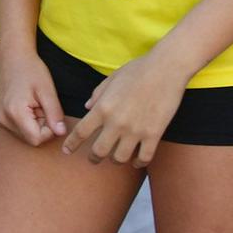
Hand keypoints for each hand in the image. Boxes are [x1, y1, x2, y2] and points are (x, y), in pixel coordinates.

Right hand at [0, 51, 67, 146]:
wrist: (12, 55)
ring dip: (34, 123)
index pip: (37, 139)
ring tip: (33, 103)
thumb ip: (55, 114)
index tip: (50, 112)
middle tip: (41, 105)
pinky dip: (26, 120)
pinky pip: (18, 128)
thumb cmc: (30, 69)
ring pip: (25, 134)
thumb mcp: (47, 90)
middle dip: (41, 125)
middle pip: (30, 138)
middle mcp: (3, 119)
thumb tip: (61, 133)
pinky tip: (26, 104)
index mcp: (15, 113)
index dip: (49, 130)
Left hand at [62, 48, 193, 166]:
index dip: (71, 144)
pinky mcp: (154, 134)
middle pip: (98, 151)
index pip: (81, 132)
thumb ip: (97, 94)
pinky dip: (138, 163)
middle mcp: (116, 122)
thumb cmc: (138, 69)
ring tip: (116, 158)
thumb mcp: (111, 78)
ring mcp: (135, 130)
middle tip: (94, 159)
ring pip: (120, 158)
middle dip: (93, 158)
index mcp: (103, 107)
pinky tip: (136, 161)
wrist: (166, 68)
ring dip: (115, 161)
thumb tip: (87, 107)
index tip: (66, 151)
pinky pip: (144, 158)